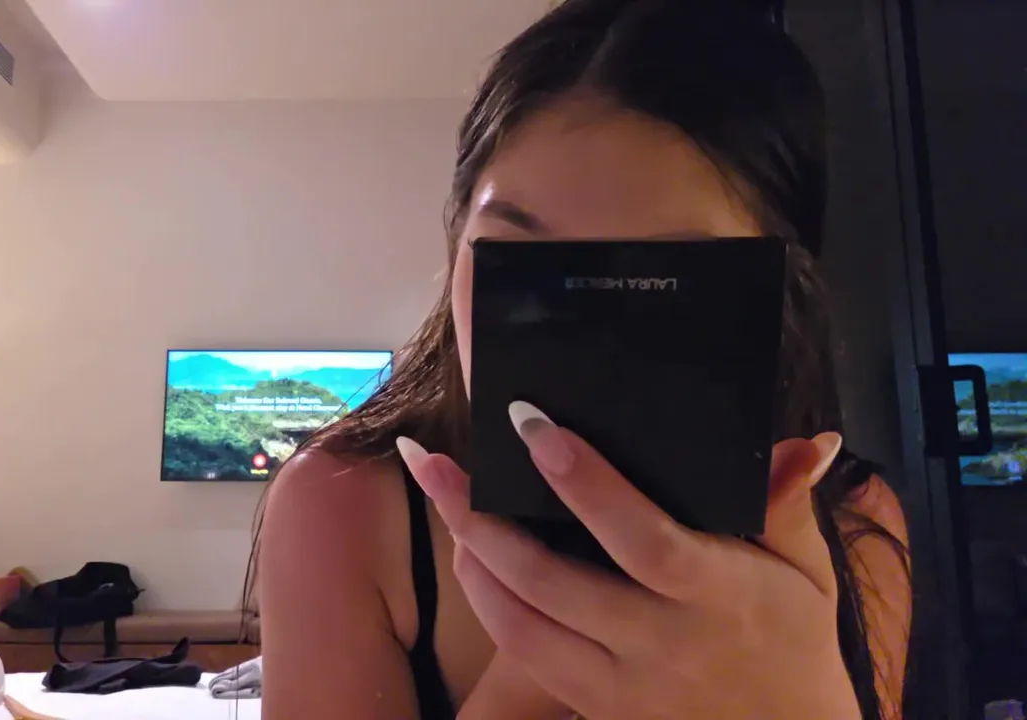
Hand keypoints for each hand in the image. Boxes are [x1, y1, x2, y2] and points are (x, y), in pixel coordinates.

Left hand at [396, 402, 858, 719]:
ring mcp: (621, 683)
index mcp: (716, 596)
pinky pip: (525, 656)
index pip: (641, 538)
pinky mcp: (595, 707)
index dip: (584, 483)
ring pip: (520, 625)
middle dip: (484, 520)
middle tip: (437, 464)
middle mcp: (660, 643)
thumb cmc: (795, 648)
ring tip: (442, 499)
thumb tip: (809, 441)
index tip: (534, 425)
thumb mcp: (807, 573)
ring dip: (472, 560)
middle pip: (551, 582)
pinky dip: (489, 604)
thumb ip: (785, 504)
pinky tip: (471, 561)